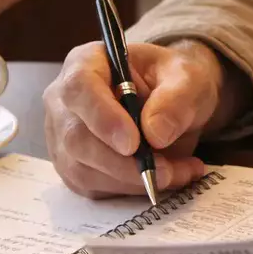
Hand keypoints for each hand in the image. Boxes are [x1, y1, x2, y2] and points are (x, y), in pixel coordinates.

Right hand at [44, 40, 240, 197]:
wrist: (175, 102)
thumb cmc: (173, 81)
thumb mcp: (188, 78)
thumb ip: (176, 99)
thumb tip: (156, 134)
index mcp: (87, 63)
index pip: (79, 88)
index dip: (102, 117)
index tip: (133, 143)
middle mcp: (65, 101)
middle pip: (76, 138)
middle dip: (123, 163)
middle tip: (166, 170)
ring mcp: (64, 137)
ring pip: (83, 170)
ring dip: (133, 180)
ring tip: (179, 172)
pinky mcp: (75, 167)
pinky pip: (94, 187)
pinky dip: (132, 190)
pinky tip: (166, 178)